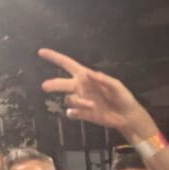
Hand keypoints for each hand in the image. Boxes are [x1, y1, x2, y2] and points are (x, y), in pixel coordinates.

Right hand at [38, 49, 156, 140]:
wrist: (127, 117)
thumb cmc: (123, 97)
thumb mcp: (116, 86)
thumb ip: (103, 79)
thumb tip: (89, 73)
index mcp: (86, 77)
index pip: (68, 64)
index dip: (55, 58)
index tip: (41, 52)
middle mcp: (81, 87)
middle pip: (61, 83)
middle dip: (53, 84)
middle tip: (45, 87)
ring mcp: (81, 101)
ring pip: (69, 99)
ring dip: (78, 102)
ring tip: (92, 105)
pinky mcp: (83, 114)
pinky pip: (72, 112)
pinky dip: (74, 112)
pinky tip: (79, 113)